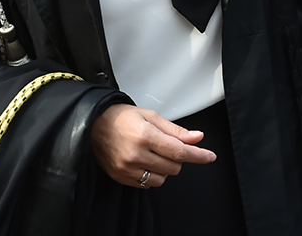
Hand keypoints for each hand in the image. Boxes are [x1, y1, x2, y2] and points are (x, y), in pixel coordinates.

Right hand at [91, 103, 215, 187]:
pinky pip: (147, 184)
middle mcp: (136, 154)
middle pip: (174, 168)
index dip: (198, 155)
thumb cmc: (119, 117)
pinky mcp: (121, 176)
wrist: (91, 123)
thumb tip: (197, 138)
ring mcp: (127, 168)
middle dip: (176, 159)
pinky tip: (143, 162)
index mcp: (144, 136)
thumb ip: (175, 130)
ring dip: (164, 169)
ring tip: (151, 154)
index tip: (209, 156)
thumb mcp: (149, 116)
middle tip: (164, 146)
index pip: (180, 151)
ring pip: (162, 179)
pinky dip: (151, 175)